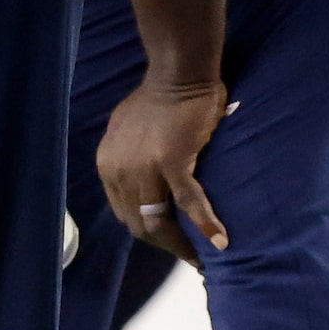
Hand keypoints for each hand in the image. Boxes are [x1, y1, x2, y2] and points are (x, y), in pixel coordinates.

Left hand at [95, 75, 229, 265]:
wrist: (179, 71)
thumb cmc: (159, 95)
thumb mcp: (127, 130)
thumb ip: (127, 156)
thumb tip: (138, 176)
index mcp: (108, 165)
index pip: (124, 212)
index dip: (147, 231)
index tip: (169, 241)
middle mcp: (119, 171)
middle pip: (139, 224)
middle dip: (164, 245)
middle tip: (188, 256)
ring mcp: (144, 168)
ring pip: (159, 221)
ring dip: (180, 244)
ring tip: (200, 258)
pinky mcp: (172, 162)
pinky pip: (189, 201)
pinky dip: (205, 223)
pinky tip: (220, 240)